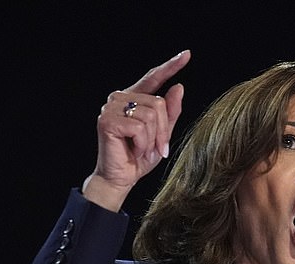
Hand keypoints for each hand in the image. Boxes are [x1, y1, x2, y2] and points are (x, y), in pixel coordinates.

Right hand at [83, 50, 190, 210]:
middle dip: (164, 130)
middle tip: (157, 148)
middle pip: (159, 103)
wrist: (119, 179)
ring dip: (153, 139)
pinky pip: (140, 127)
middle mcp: (120, 98)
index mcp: (133, 99)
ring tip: (143, 150)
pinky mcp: (107, 120)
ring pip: (151, 115)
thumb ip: (170, 113)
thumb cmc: (138, 159)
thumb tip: (178, 87)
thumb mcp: (161, 135)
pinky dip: (143, 143)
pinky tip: (135, 150)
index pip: (153, 78)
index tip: (187, 55)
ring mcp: (111, 107)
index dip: (170, 66)